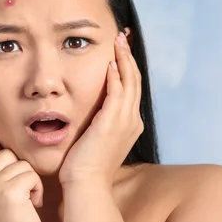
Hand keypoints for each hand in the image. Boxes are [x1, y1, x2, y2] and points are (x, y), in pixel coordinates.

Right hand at [0, 141, 45, 221]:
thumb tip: (4, 150)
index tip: (4, 166)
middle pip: (4, 152)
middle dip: (17, 169)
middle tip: (18, 191)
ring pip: (21, 163)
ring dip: (29, 179)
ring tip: (25, 200)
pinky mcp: (10, 192)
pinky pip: (31, 174)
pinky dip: (38, 188)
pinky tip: (33, 205)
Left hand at [58, 32, 143, 185]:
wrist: (86, 184)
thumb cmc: (86, 167)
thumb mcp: (96, 140)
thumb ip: (99, 124)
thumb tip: (92, 115)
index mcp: (130, 124)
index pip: (132, 89)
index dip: (128, 68)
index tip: (121, 51)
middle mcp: (132, 121)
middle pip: (135, 81)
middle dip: (129, 56)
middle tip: (123, 37)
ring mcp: (125, 121)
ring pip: (129, 82)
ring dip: (124, 59)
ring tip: (118, 41)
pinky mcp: (112, 122)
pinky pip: (117, 92)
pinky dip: (116, 76)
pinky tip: (111, 62)